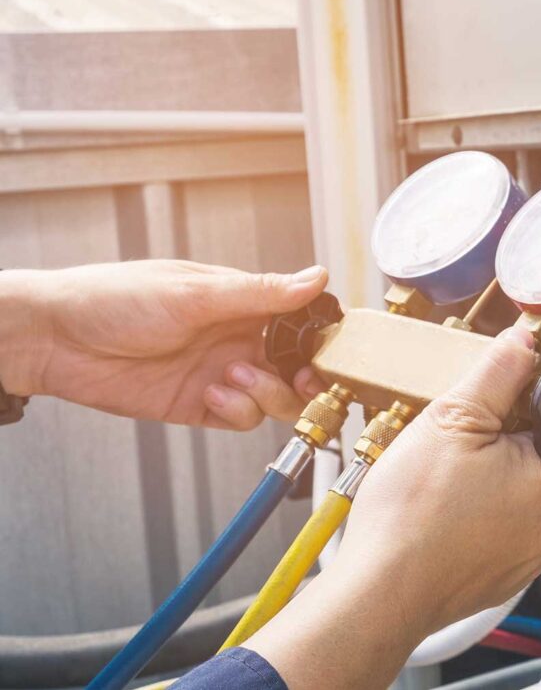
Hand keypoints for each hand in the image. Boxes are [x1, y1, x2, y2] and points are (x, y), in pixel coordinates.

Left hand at [0, 260, 330, 427]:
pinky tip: (211, 393)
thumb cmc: (115, 299)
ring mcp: (221, 372)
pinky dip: (237, 410)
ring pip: (275, 396)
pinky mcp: (200, 405)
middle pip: (296, 364)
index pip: (299, 318)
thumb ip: (260, 293)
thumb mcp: (195, 292)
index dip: (320, 335)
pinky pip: (241, 418)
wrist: (55, 340)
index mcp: (242, 301)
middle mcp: (237, 337)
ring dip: (266, 392)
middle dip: (306, 375)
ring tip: (234, 377)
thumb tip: (315, 276)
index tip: (331, 348)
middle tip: (303, 378)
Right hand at [247, 328, 540, 689]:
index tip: (489, 408)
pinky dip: (475, 518)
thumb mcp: (451, 419)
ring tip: (439, 482)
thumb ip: (496, 373)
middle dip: (498, 442)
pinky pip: (499, 529)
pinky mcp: (505, 575)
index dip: (519, 404)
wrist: (379, 592)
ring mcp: (531, 553)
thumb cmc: (411, 516)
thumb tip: (524, 342)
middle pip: (535, 454)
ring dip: (485, 480)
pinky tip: (440, 512)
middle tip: (453, 445)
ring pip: (515, 493)